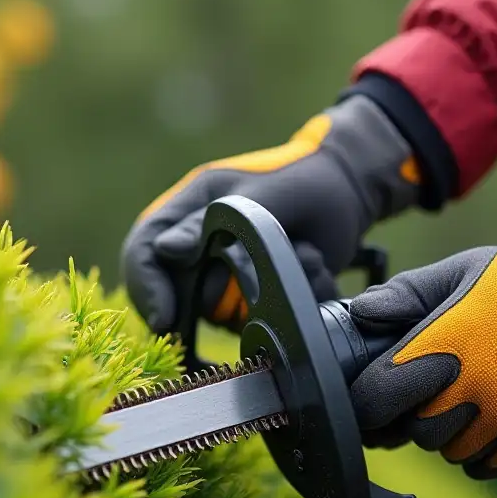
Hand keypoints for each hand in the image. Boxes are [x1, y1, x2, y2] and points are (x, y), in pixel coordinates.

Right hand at [121, 94, 420, 332]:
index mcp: (187, 207)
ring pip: (214, 312)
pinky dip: (285, 303)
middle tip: (249, 300)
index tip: (166, 318)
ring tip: (307, 256)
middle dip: (212, 302)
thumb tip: (166, 251)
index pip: (143, 250)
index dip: (147, 287)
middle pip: (172, 292)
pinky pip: (251, 320)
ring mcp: (222, 270)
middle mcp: (197, 242)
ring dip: (261, 299)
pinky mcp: (249, 293)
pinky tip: (314, 269)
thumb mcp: (262, 194)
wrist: (353, 190)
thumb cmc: (306, 177)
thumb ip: (211, 221)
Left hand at [348, 189, 496, 478]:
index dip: (365, 403)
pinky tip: (490, 419)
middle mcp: (472, 385)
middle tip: (431, 392)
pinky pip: (484, 467)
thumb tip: (360, 312)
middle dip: (414, 416)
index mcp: (443, 342)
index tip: (373, 396)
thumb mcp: (460, 271)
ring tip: (468, 399)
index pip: (374, 397)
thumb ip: (407, 293)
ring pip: (448, 451)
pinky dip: (481, 452)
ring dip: (449, 434)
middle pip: (413, 432)